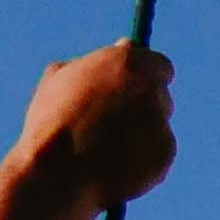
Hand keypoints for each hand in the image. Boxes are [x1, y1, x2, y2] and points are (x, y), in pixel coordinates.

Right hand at [21, 42, 177, 215]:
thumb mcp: (61, 79)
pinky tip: (118, 164)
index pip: (159, 65)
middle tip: (114, 122)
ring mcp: (161, 122)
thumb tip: (124, 45)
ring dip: (142, 132)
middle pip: (160, 95)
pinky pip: (160, 152)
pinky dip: (145, 158)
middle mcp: (151, 89)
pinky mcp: (167, 153)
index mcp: (127, 63)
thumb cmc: (52, 123)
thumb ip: (97, 61)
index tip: (134, 88)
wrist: (58, 174)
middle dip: (143, 106)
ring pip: (159, 124)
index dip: (146, 77)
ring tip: (106, 146)